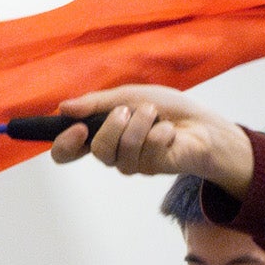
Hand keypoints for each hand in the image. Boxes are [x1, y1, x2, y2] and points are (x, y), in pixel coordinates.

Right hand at [50, 86, 255, 193]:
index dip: (65, 144)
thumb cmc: (165, 109)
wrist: (201, 122)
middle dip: (114, 123)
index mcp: (101, 135)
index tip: (76, 127)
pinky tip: (170, 131)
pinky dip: (161, 131)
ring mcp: (134, 165)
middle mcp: (114, 154)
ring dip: (142, 122)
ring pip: (125, 148)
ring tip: (154, 115)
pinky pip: (149, 149)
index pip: (67, 152)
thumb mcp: (127, 96)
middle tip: (130, 109)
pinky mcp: (155, 168)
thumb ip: (96, 103)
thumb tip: (63, 108)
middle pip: (98, 150)